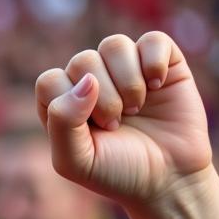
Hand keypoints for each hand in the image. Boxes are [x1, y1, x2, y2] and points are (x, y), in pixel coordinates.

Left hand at [35, 32, 211, 206]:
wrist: (168, 179)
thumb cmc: (116, 171)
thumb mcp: (75, 161)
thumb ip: (62, 122)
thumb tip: (87, 80)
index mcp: (62, 103)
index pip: (49, 81)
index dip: (71, 104)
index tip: (94, 130)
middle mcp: (89, 81)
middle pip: (82, 61)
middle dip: (103, 99)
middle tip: (116, 124)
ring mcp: (124, 68)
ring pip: (114, 45)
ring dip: (127, 81)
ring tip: (135, 108)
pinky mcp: (161, 62)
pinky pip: (153, 39)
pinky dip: (154, 62)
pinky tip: (158, 86)